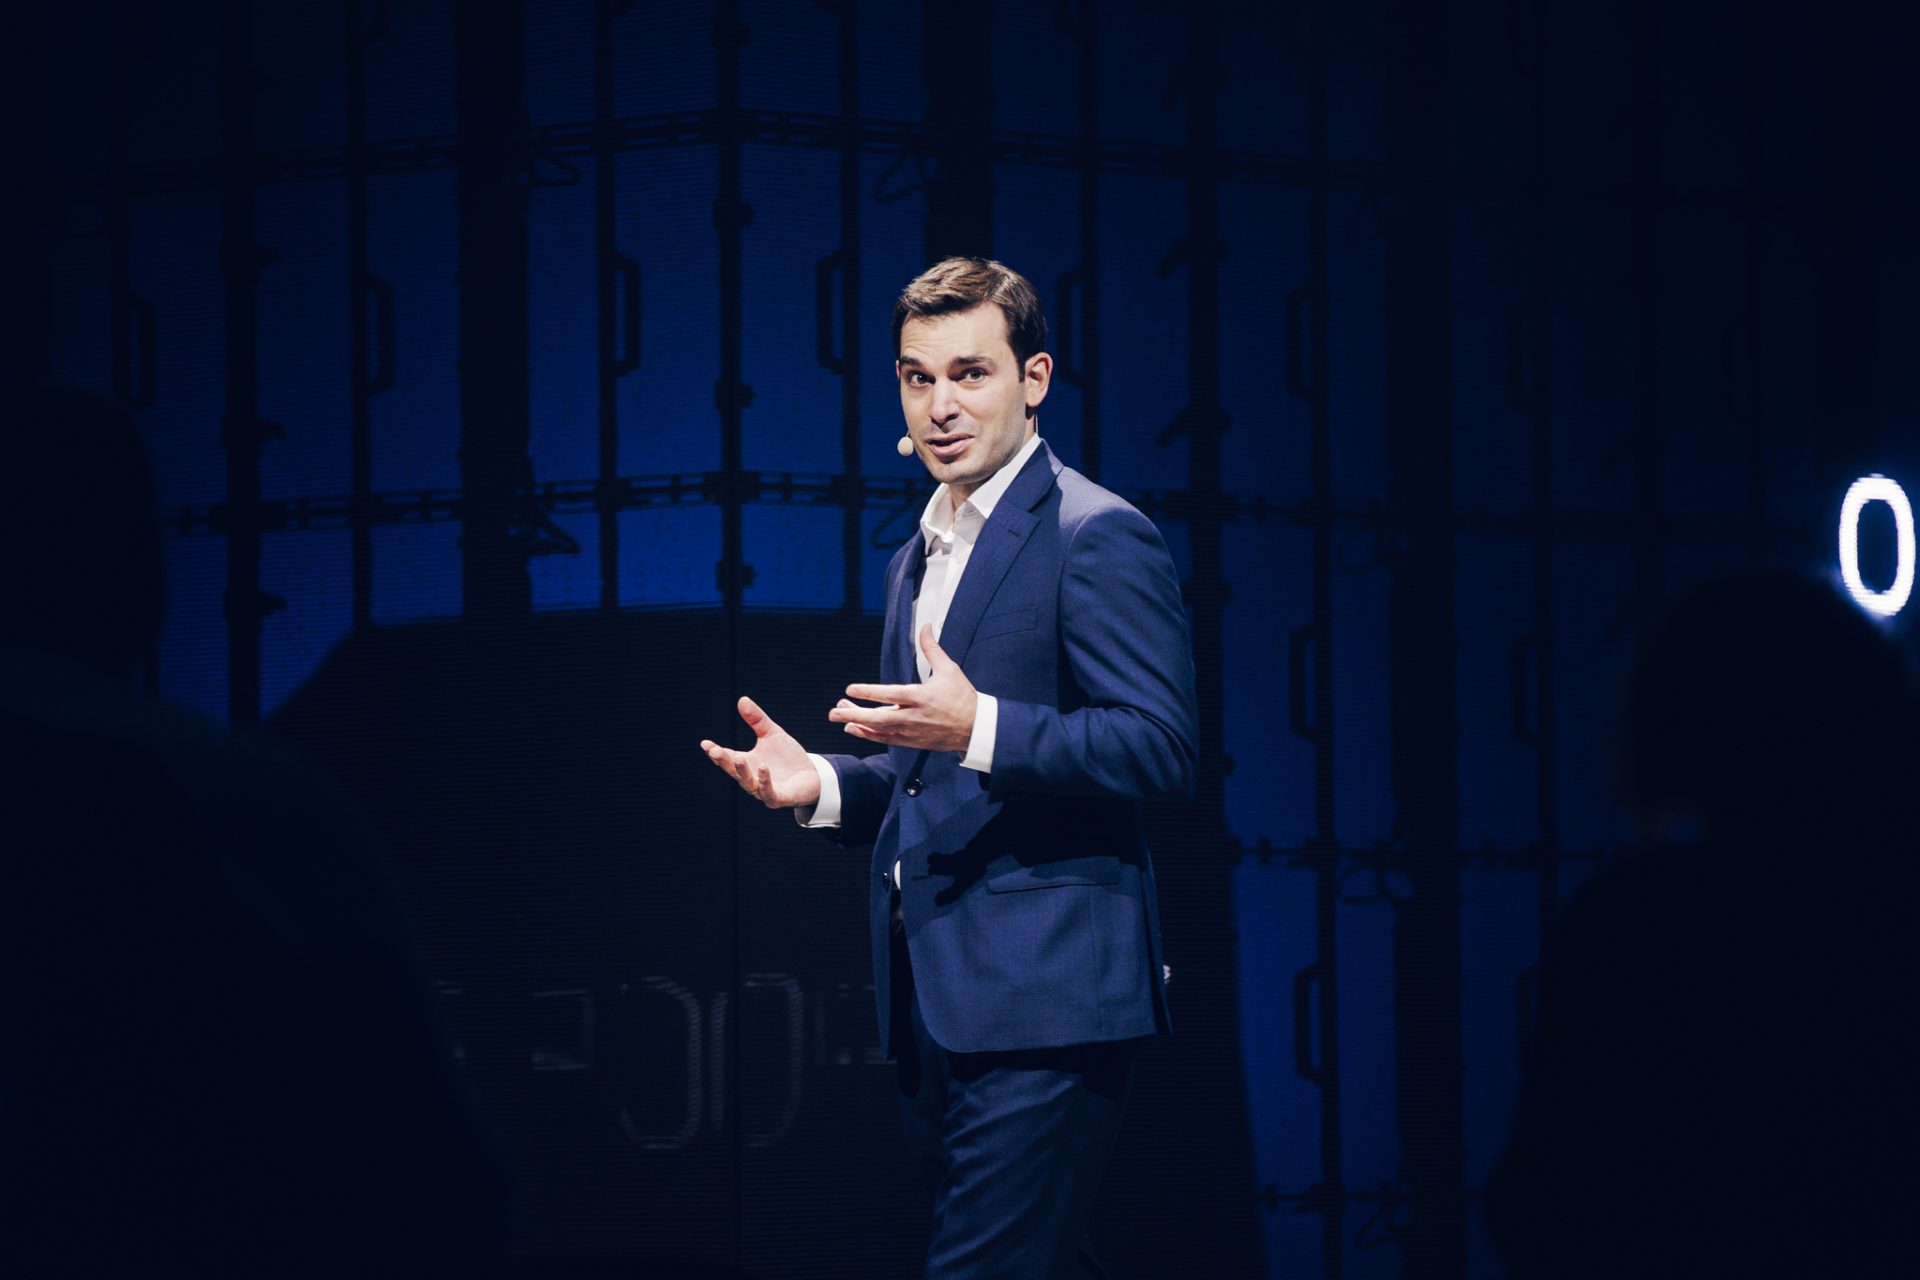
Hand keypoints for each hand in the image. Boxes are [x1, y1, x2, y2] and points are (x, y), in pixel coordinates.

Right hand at [699, 696, 821, 809]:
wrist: (812, 775)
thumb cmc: (788, 757)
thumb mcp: (772, 734)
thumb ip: (757, 720)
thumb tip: (742, 699)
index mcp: (747, 763)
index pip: (727, 757)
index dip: (715, 751)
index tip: (705, 743)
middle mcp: (751, 778)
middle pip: (733, 771)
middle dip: (724, 761)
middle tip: (714, 751)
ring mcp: (763, 790)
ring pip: (748, 783)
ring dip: (742, 771)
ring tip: (739, 758)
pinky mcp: (778, 798)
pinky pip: (768, 792)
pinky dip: (764, 781)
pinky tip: (763, 767)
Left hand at [829, 625, 977, 753]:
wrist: (975, 728)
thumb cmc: (962, 697)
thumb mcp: (949, 670)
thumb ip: (932, 649)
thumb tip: (926, 627)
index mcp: (922, 697)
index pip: (891, 694)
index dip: (869, 692)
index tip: (850, 689)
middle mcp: (914, 716)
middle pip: (878, 717)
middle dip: (854, 714)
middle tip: (833, 711)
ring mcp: (912, 731)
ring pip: (879, 730)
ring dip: (857, 724)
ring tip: (838, 717)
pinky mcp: (912, 741)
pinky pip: (886, 739)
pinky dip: (869, 735)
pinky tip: (855, 729)